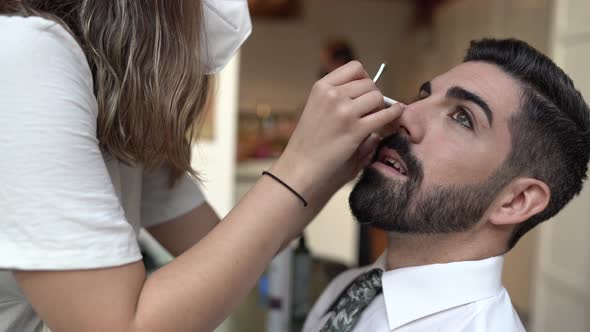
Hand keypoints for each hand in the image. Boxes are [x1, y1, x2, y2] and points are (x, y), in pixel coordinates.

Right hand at [272, 61, 404, 199]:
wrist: (299, 171)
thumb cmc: (309, 146)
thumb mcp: (317, 110)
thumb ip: (341, 99)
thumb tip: (373, 94)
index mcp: (321, 87)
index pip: (355, 68)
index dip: (364, 79)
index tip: (364, 93)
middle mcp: (332, 95)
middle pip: (369, 84)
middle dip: (373, 96)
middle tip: (371, 112)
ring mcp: (344, 112)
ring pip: (377, 97)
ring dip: (380, 108)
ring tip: (375, 121)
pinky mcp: (356, 130)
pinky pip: (385, 115)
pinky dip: (395, 114)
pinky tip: (397, 114)